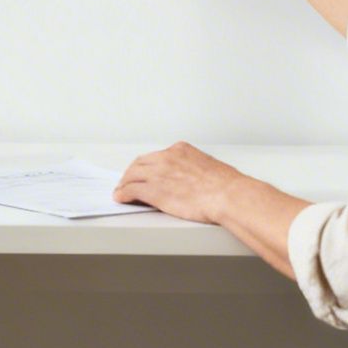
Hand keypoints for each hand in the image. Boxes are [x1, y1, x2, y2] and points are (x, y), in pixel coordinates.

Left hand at [114, 142, 243, 223]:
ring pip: (131, 176)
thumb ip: (194, 168)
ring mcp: (158, 174)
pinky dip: (123, 194)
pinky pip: (131, 190)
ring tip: (121, 191)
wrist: (227, 195)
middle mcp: (166, 158)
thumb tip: (194, 178)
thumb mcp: (209, 166)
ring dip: (124, 184)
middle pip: (140, 164)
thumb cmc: (226, 185)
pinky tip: (121, 198)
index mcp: (180, 150)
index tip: (145, 173)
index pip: (156, 156)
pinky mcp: (154, 191)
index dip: (147, 166)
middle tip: (127, 182)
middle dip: (132, 173)